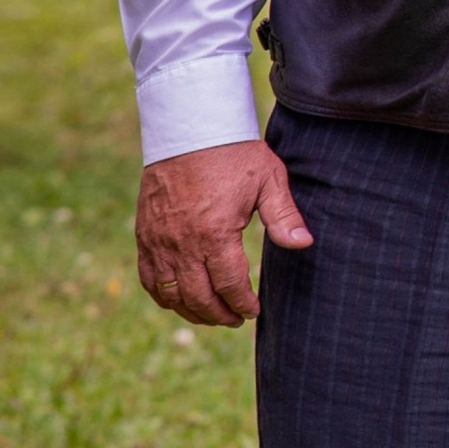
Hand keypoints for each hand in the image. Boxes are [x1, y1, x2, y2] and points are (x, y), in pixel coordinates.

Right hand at [137, 140, 313, 328]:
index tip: (254, 311)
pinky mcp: (144, 234)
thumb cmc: (233, 153)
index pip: (229, 285)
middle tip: (235, 319)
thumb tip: (304, 244)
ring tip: (212, 314)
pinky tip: (179, 300)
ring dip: (191, 311)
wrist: (189, 128)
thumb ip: (284, 217)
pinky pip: (149, 278)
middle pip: (198, 298)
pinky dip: (163, 296)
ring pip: (170, 294)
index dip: (243, 304)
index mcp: (214, 234)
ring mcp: (158, 241)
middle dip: (219, 315)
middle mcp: (181, 243)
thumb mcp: (268, 180)